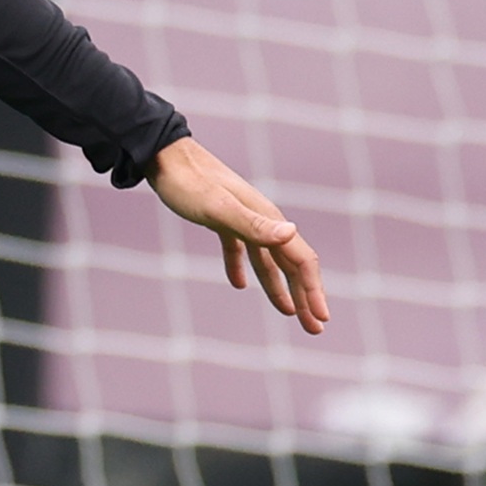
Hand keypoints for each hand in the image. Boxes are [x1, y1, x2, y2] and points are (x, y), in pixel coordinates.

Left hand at [148, 137, 329, 334]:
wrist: (163, 156)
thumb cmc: (188, 183)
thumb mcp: (219, 208)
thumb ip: (254, 225)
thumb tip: (292, 232)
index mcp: (267, 220)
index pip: (300, 260)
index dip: (314, 291)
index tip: (322, 319)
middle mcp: (261, 221)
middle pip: (290, 265)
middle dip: (305, 298)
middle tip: (315, 330)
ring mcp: (242, 220)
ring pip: (268, 261)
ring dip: (280, 289)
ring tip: (291, 314)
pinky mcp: (222, 220)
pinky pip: (239, 250)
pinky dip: (241, 268)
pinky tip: (238, 284)